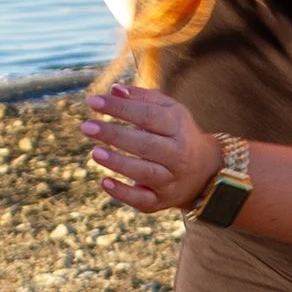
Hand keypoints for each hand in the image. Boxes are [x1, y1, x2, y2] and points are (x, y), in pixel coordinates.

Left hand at [81, 83, 222, 213]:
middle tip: (86, 126)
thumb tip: (114, 90)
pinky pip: (143, 200)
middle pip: (146, 144)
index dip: (120, 108)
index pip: (148, 115)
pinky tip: (105, 182)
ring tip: (95, 152)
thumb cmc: (177, 133)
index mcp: (178, 127)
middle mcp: (178, 154)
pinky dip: (123, 193)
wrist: (205, 172)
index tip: (92, 101)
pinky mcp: (162, 201)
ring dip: (118, 163)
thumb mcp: (169, 110)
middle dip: (114, 135)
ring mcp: (171, 180)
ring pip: (145, 172)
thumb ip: (143, 98)